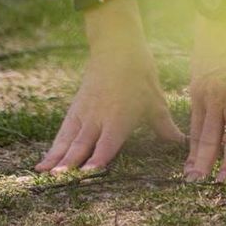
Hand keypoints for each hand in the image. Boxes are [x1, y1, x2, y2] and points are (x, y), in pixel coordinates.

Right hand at [36, 0, 184, 173]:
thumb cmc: (139, 74)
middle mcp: (98, 118)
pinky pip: (63, 132)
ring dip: (57, 158)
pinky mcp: (75, 109)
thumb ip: (164, 127)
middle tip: (59, 179)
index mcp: (119, 118)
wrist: (117, 47)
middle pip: (82, 144)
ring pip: (68, 139)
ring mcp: (84, 113)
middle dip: (71, 162)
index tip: (87, 173)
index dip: (97, 159)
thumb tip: (181, 143)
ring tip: (45, 174)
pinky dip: (53, 148)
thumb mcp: (155, 101)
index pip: (107, 143)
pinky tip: (44, 163)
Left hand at [184, 11, 225, 181]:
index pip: (196, 131)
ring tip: (225, 180)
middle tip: (199, 183)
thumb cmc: (214, 35)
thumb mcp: (201, 65)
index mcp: (199, 93)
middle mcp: (214, 99)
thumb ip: (205, 86)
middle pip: (209, 138)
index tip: (190, 171)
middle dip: (203, 164)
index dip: (194, 153)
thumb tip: (207, 100)